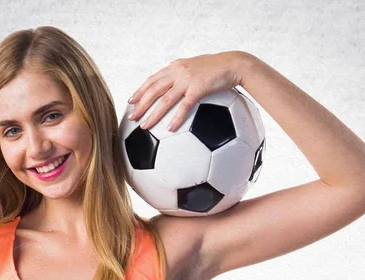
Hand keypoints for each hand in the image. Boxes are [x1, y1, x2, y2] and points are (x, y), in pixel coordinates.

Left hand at [127, 51, 243, 131]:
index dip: (140, 91)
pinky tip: (170, 129)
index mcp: (175, 67)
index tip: (131, 101)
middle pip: (154, 90)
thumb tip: (175, 89)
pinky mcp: (198, 88)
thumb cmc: (217, 69)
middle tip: (132, 117)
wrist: (234, 64)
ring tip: (144, 126)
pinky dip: (176, 119)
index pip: (152, 79)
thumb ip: (183, 77)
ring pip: (165, 100)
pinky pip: (184, 107)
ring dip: (153, 114)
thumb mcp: (195, 69)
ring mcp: (187, 80)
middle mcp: (178, 72)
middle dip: (141, 104)